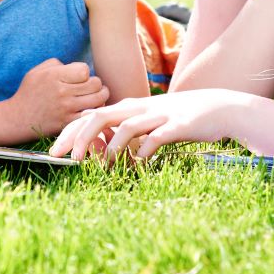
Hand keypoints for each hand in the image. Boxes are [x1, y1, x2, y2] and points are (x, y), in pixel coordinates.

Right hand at [8, 58, 109, 136]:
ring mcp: (66, 109)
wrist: (17, 118)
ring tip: (96, 96)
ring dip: (100, 97)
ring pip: (98, 99)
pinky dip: (95, 111)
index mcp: (54, 76)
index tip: (78, 77)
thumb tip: (77, 67)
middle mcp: (61, 92)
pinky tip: (90, 109)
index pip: (84, 70)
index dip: (83, 72)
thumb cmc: (29, 92)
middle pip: (95, 84)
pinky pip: (91, 115)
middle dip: (96, 83)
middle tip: (91, 87)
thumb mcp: (37, 71)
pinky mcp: (68, 123)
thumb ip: (57, 64)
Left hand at [49, 89, 241, 162]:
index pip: (91, 115)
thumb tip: (100, 148)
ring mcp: (158, 115)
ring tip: (104, 166)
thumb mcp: (147, 121)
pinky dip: (144, 151)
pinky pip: (156, 138)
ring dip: (111, 148)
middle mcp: (139, 108)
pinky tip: (139, 164)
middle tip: (69, 159)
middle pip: (100, 116)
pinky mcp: (177, 125)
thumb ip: (124, 131)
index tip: (55, 151)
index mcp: (129, 107)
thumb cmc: (179, 118)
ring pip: (126, 127)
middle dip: (80, 137)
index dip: (71, 132)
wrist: (218, 108)